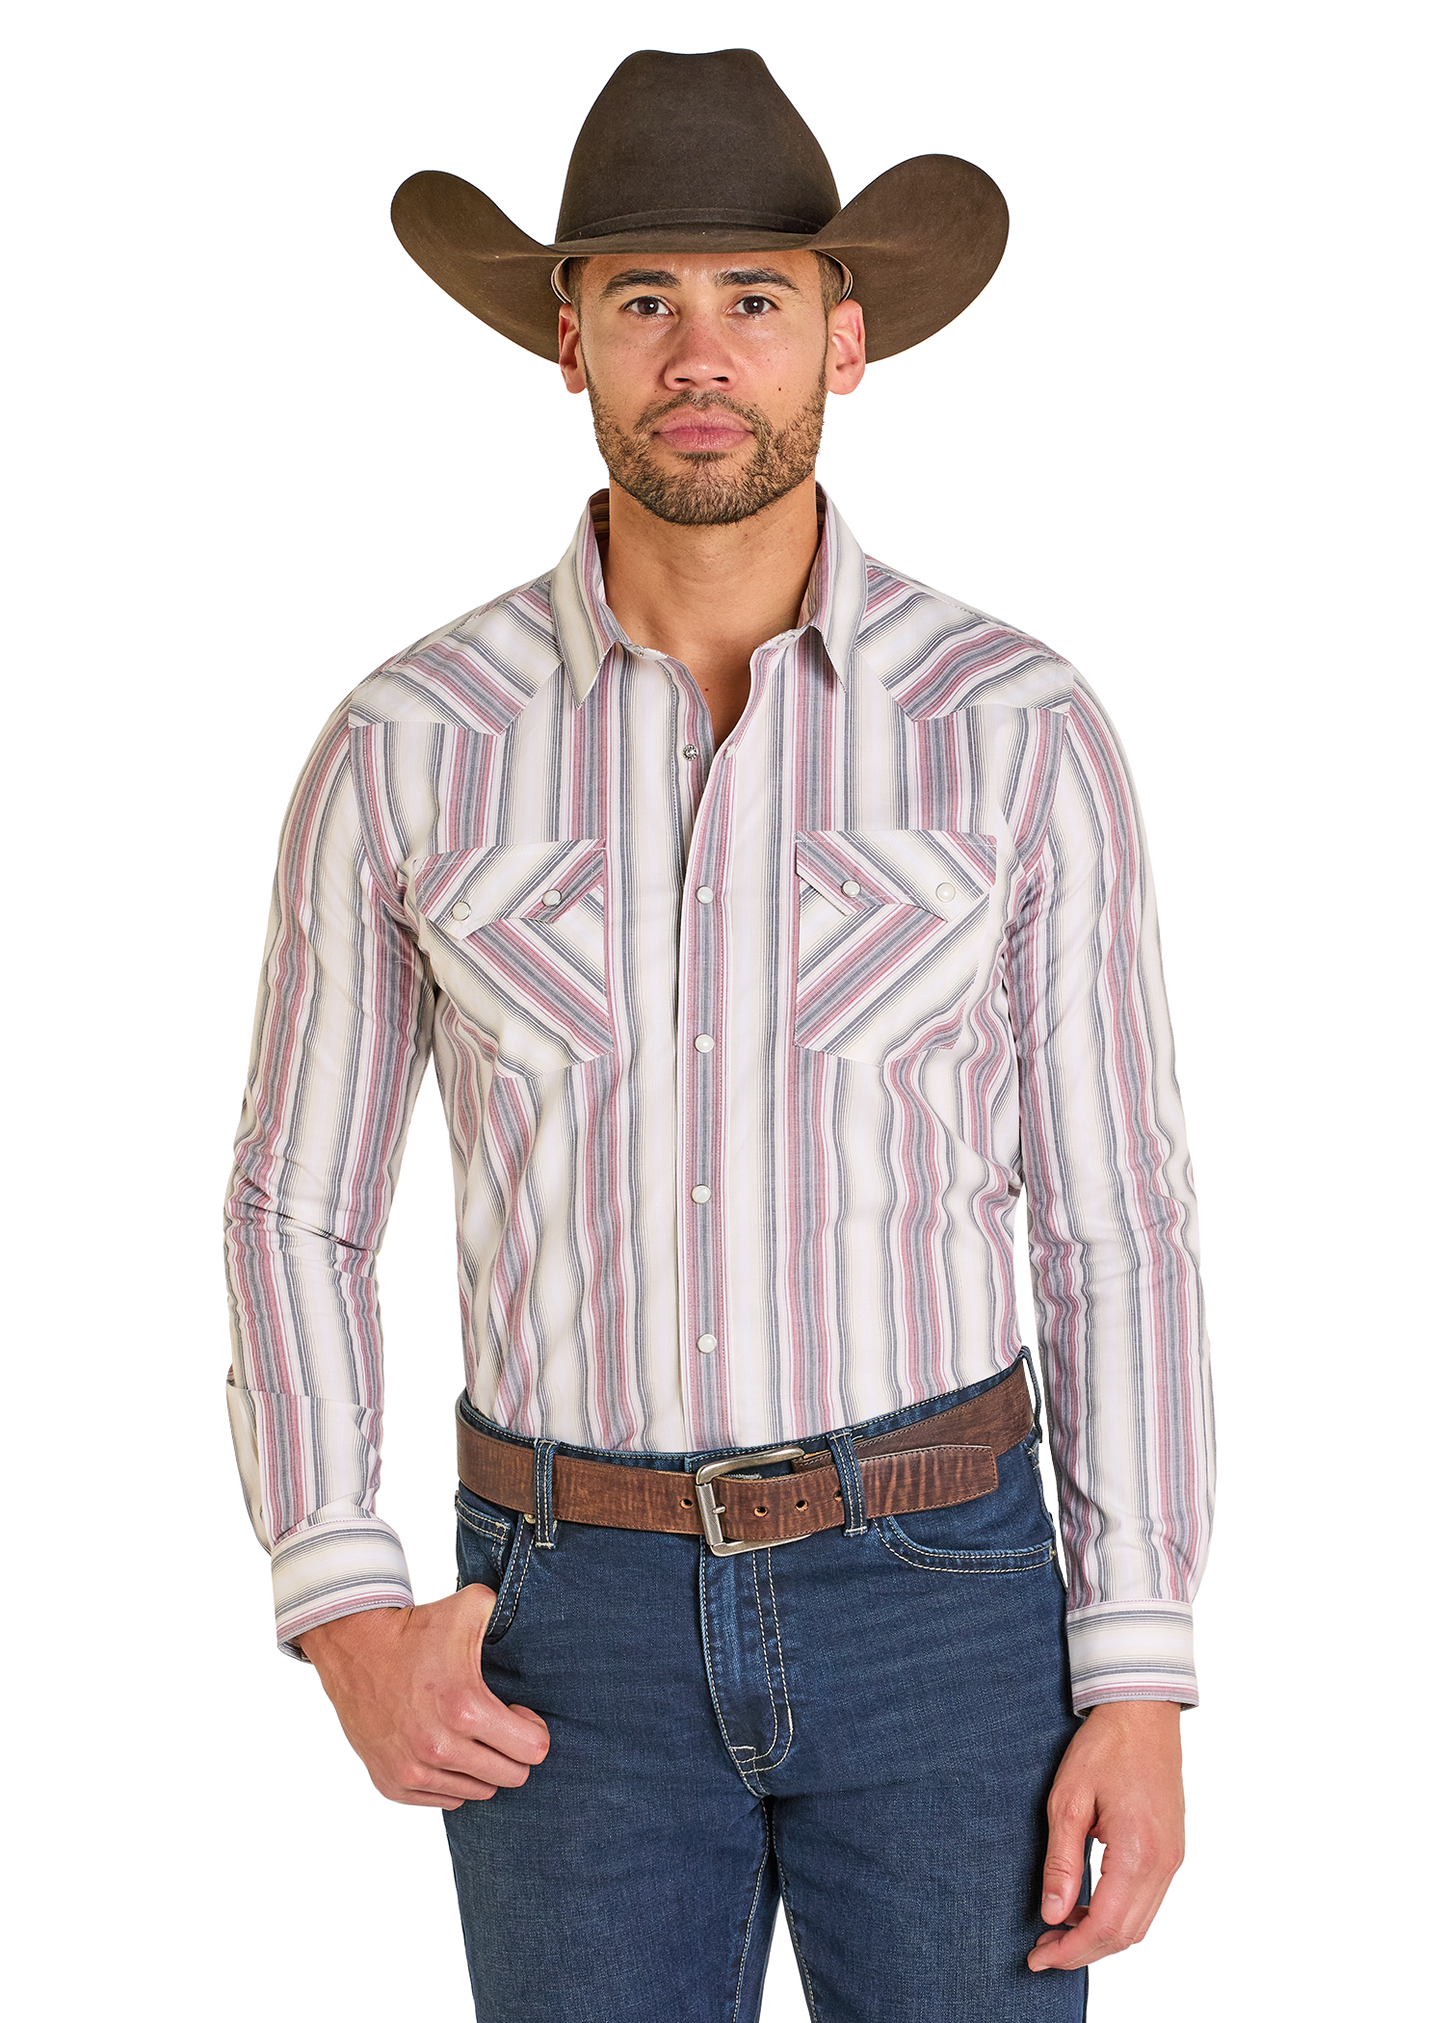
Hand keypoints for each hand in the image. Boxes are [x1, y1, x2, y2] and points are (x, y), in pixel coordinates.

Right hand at [295, 1585, 550, 1810]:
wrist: (354, 1648)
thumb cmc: (417, 1629)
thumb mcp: (469, 1608)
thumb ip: (509, 1609)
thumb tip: (542, 1610)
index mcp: (464, 1708)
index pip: (532, 1750)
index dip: (532, 1730)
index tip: (516, 1713)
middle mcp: (438, 1748)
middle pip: (510, 1776)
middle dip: (512, 1751)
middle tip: (496, 1724)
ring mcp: (412, 1771)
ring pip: (479, 1791)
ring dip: (481, 1766)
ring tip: (468, 1733)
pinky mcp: (392, 1784)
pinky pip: (446, 1800)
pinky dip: (452, 1779)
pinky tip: (444, 1749)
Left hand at [1028, 1699, 1186, 1972]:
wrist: (1144, 1712)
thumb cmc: (1104, 1748)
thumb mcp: (1068, 1800)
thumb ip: (1062, 1862)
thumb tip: (1052, 1916)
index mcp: (1137, 1853)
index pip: (1105, 1927)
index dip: (1070, 1951)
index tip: (1037, 1958)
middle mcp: (1164, 1864)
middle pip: (1126, 1935)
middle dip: (1083, 1951)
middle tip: (1042, 1950)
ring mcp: (1174, 1860)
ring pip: (1140, 1924)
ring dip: (1101, 1936)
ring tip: (1059, 1931)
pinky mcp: (1174, 1851)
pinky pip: (1148, 1902)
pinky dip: (1118, 1917)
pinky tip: (1087, 1907)